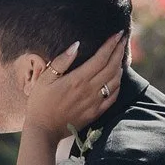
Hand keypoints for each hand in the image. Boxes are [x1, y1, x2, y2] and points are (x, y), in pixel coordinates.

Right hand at [23, 31, 126, 145]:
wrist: (44, 131)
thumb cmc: (40, 103)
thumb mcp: (44, 79)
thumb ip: (61, 61)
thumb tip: (76, 45)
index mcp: (78, 79)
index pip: (101, 58)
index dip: (111, 44)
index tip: (118, 33)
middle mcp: (90, 90)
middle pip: (112, 67)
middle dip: (119, 51)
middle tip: (124, 39)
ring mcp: (95, 102)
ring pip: (115, 81)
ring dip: (120, 66)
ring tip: (120, 56)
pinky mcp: (96, 113)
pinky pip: (113, 97)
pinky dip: (118, 85)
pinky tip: (117, 79)